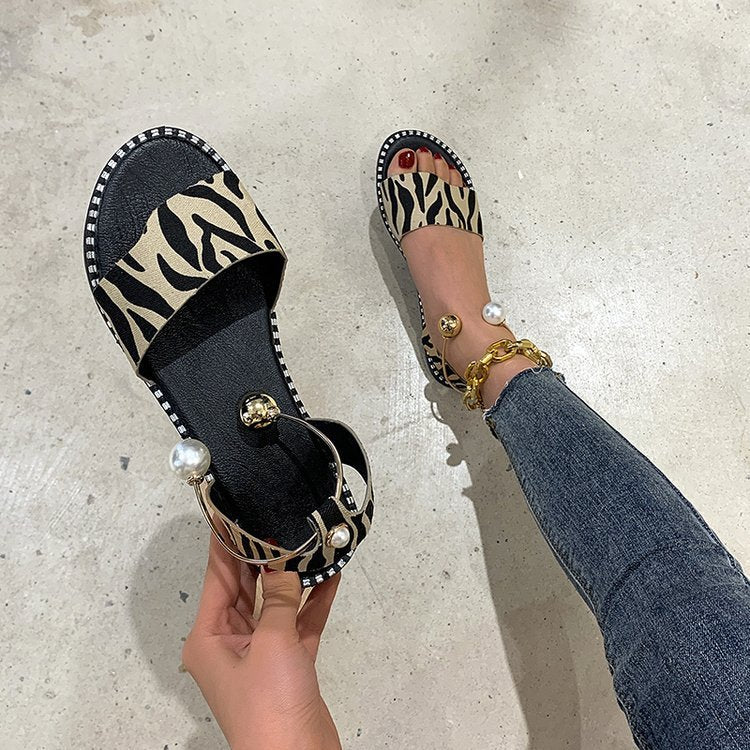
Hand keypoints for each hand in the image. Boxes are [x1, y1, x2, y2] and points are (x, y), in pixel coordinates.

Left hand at [182, 533, 341, 749]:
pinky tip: (330, 575)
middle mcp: (230, 642)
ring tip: (308, 540)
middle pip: (246, 587)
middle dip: (264, 555)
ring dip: (293, 577)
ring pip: (275, 603)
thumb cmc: (270, 704)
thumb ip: (278, 598)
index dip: (226, 542)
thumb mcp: (271, 642)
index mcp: (210, 637)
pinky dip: (313, 602)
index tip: (234, 510)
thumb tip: (284, 564)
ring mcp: (261, 654)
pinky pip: (299, 623)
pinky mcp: (289, 664)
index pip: (217, 576)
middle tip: (279, 518)